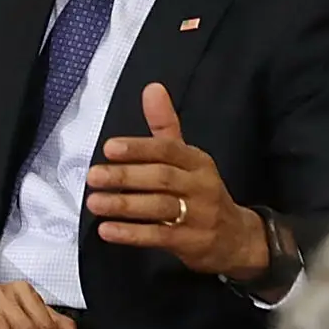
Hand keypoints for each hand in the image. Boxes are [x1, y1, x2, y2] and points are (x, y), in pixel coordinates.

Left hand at [87, 84, 272, 278]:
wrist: (234, 237)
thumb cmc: (199, 192)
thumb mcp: (186, 158)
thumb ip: (165, 127)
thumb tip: (151, 88)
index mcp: (197, 161)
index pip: (168, 150)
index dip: (139, 148)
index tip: (109, 148)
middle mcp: (200, 184)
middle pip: (161, 177)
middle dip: (126, 176)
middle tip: (93, 177)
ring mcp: (199, 214)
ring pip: (159, 207)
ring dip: (124, 205)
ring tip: (94, 202)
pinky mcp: (192, 241)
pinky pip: (159, 236)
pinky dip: (131, 234)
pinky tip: (107, 230)